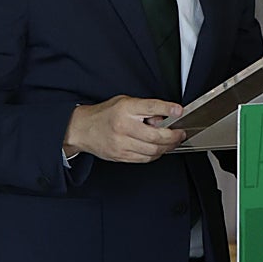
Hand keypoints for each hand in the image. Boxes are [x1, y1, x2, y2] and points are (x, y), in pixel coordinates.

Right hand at [63, 96, 186, 162]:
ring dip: (167, 147)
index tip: (179, 111)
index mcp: (124, 110)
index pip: (150, 107)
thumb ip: (144, 108)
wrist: (82, 129)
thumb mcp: (124, 102)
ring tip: (172, 142)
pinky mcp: (121, 156)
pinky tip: (159, 149)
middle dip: (173, 136)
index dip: (166, 109)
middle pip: (155, 136)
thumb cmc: (104, 114)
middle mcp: (123, 127)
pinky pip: (145, 159)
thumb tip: (164, 118)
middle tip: (180, 133)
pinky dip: (156, 154)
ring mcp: (121, 144)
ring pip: (153, 151)